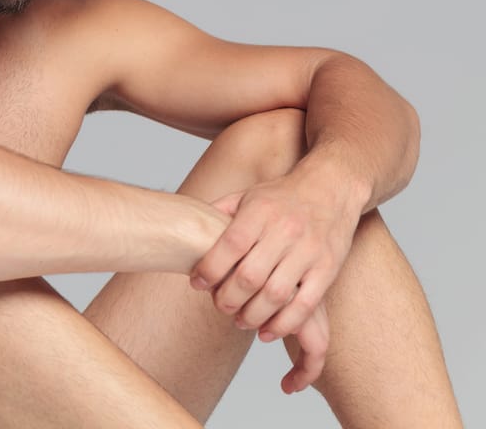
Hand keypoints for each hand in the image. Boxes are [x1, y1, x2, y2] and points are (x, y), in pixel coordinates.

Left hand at [188, 170, 359, 388]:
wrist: (331, 187)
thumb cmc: (281, 196)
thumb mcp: (247, 195)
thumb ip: (218, 212)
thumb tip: (186, 230)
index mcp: (260, 211)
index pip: (230, 245)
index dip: (210, 269)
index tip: (197, 284)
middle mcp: (285, 230)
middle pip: (250, 276)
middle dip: (229, 298)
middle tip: (220, 306)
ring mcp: (309, 251)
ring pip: (276, 295)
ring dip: (253, 315)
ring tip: (240, 320)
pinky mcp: (328, 269)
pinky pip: (305, 305)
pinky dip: (284, 324)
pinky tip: (267, 331)